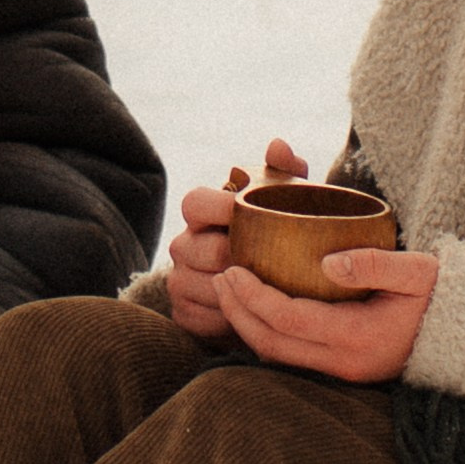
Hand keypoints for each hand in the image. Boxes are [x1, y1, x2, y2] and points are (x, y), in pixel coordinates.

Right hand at [163, 137, 307, 338]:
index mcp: (201, 213)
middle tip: (270, 262)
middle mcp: (183, 245)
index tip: (250, 215)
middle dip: (237, 257)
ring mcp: (179, 280)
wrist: (266, 290)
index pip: (194, 202)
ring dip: (237, 290)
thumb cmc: (275, 237)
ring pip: (204, 285)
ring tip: (266, 289)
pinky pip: (202, 318)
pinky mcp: (184, 313)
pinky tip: (252, 312)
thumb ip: (284, 172)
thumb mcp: (285, 203)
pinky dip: (230, 317)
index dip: (219, 207)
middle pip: (200, 249)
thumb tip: (278, 145)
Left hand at [214, 249, 439, 383]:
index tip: (232, 270)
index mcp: (358, 335)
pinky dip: (267, 333)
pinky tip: (257, 308)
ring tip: (229, 292)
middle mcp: (344, 361)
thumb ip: (375, 264)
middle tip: (219, 279)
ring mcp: (343, 370)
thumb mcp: (419, 272)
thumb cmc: (443, 298)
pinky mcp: (343, 369)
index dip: (253, 297)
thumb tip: (327, 260)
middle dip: (238, 313)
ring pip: (278, 356)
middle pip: (272, 344)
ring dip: (248, 326)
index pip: (288, 320)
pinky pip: (292, 357)